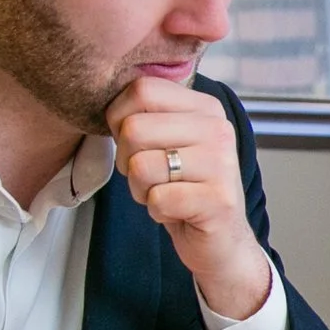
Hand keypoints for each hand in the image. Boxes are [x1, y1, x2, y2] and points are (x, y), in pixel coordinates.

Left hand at [106, 76, 272, 318]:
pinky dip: (156, 212)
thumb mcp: (170, 141)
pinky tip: (177, 212)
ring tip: (165, 193)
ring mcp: (221, 165)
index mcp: (205, 107)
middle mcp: (218, 129)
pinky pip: (157, 199)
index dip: (119, 118)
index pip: (142, 89)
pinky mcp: (218, 200)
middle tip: (151, 176)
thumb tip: (106, 98)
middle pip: (134, 128)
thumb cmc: (185, 188)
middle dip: (127, 160)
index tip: (134, 143)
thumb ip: (148, 115)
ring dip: (141, 189)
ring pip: (141, 166)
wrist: (222, 240)